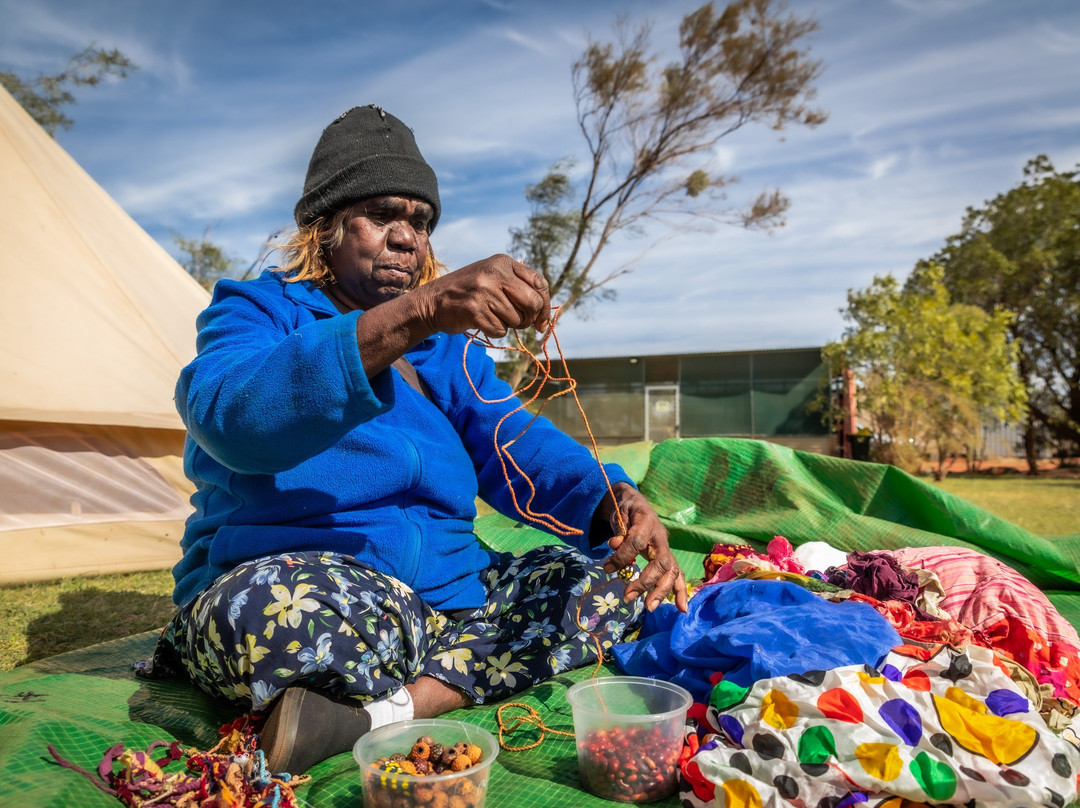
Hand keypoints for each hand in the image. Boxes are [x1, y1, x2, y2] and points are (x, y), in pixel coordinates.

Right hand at [417, 255, 549, 336]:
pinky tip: (482, 322)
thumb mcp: (492, 277)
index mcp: (503, 262)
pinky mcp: (475, 310)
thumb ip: (518, 287)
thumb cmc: (468, 292)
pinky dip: (494, 331)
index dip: (546, 305)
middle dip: (530, 318)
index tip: (542, 320)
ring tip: (492, 316)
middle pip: (532, 303)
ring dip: (508, 325)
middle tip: (520, 322)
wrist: (432, 301)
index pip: (539, 283)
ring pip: (517, 319)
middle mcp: (495, 273)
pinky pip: (500, 330)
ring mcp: (484, 291)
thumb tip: (545, 315)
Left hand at [598, 483, 688, 612]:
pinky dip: (680, 592)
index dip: (623, 555)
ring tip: (650, 607)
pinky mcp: (668, 558)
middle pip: (661, 562)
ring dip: (661, 591)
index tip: (608, 567)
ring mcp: (666, 549)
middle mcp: (661, 538)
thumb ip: (618, 530)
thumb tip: (615, 544)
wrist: (638, 505)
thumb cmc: (627, 511)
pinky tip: (682, 609)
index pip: (637, 542)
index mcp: (647, 523)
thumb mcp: (619, 515)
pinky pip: (677, 575)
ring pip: (671, 571)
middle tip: (628, 596)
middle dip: (647, 582)